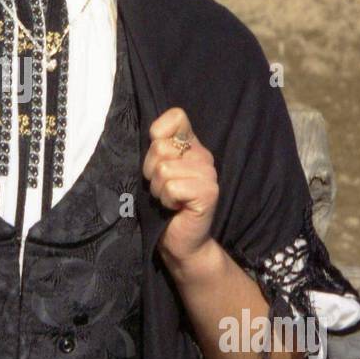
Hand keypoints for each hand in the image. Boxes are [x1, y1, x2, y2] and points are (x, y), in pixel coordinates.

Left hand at [142, 107, 218, 267]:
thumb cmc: (163, 205)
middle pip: (160, 147)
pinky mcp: (208, 193)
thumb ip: (157, 147)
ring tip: (168, 199)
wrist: (179, 241)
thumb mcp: (155, 170)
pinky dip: (166, 200)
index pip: (176, 116)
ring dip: (158, 189)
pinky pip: (172, 187)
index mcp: (191, 145)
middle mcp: (204, 156)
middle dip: (151, 171)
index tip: (157, 160)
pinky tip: (175, 208)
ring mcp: (209, 174)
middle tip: (162, 188)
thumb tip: (154, 134)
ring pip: (164, 169)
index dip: (157, 134)